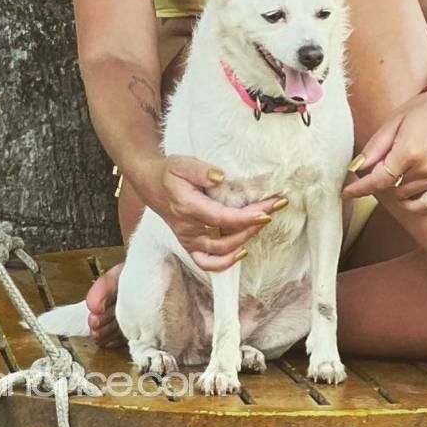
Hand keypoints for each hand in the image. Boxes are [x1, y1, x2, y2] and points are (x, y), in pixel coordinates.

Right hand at [147, 155, 285, 270]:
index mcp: (188, 208)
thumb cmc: (170, 173)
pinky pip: (207, 262)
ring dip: (244, 239)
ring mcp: (189, 240)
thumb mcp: (182, 163)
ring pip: (220, 251)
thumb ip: (201, 170)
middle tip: (274, 208)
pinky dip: (225, 262)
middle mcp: (188, 229)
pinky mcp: (190, 245)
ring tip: (262, 222)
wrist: (151, 185)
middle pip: (226, 237)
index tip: (267, 212)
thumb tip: (220, 177)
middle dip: (253, 225)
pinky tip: (242, 250)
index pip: (222, 218)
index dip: (246, 218)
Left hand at [341, 90, 426, 212]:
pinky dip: (413, 204)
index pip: (377, 180)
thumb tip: (356, 167)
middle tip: (380, 164)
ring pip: (405, 195)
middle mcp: (425, 168)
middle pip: (390, 187)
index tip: (346, 193)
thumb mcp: (394, 121)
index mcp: (408, 152)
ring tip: (398, 168)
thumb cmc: (424, 108)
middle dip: (378, 179)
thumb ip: (375, 147)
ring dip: (395, 187)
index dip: (359, 188)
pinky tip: (405, 195)